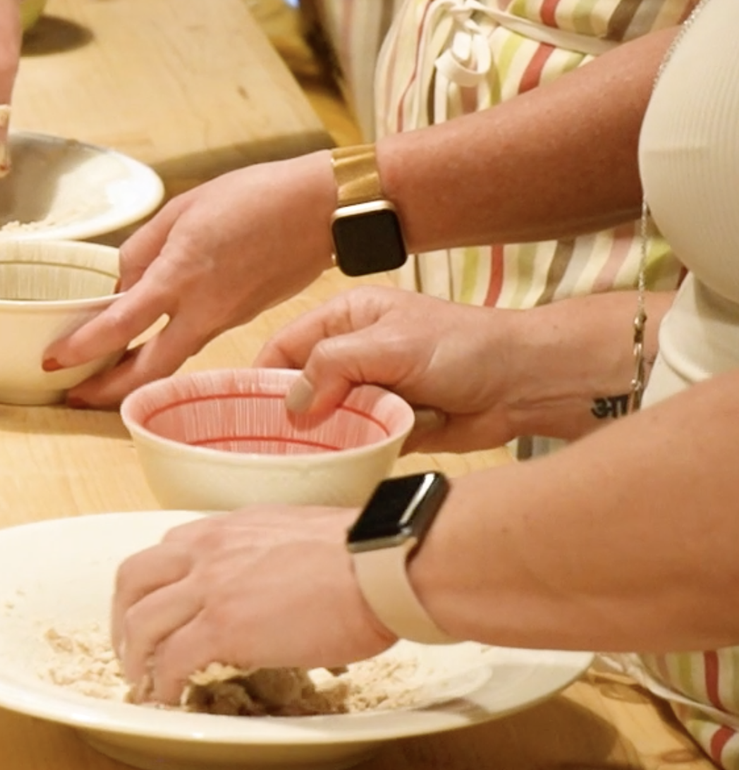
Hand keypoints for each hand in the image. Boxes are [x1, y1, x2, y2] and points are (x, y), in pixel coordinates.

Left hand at [47, 152, 339, 405]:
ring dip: (135, 374)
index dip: (83, 348)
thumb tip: (117, 282)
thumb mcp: (181, 210)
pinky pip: (195, 341)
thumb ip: (142, 249)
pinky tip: (148, 342)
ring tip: (102, 374)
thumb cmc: (256, 197)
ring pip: (173, 361)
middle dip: (107, 391)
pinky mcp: (241, 316)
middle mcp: (204, 309)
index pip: (121, 325)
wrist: (324, 208)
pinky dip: (166, 350)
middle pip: (150, 370)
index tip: (53, 361)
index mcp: (180, 275)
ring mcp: (226, 318)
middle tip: (74, 395)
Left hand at [111, 507, 394, 705]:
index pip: (163, 554)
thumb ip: (261, 551)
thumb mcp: (292, 533)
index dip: (149, 588)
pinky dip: (162, 682)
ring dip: (134, 656)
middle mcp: (205, 552)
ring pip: (142, 622)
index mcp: (223, 530)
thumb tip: (268, 577)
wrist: (382, 565)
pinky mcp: (224, 628)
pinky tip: (168, 697)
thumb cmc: (363, 553)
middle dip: (123, 618)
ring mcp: (209, 590)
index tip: (152, 611)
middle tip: (130, 648)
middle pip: (133, 582)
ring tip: (142, 681)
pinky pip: (172, 659)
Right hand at [260, 287, 624, 451]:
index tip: (242, 410)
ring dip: (331, 434)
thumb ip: (333, 365)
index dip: (261, 376)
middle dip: (294, 413)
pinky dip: (360, 450)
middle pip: (300, 387)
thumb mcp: (390, 345)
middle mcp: (352, 353)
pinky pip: (356, 443)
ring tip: (322, 449)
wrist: (527, 384)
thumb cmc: (466, 347)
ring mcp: (371, 391)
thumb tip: (294, 404)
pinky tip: (366, 451)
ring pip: (327, 420)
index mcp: (346, 318)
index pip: (284, 345)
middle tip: (276, 441)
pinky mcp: (389, 424)